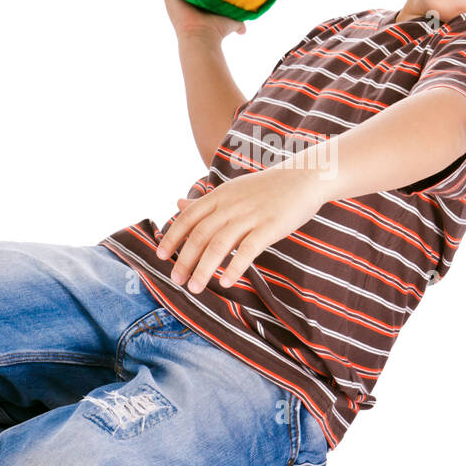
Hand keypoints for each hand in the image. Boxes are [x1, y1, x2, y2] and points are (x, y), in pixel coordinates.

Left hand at [155, 164, 327, 292]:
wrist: (305, 177)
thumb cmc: (266, 188)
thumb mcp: (231, 190)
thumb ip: (205, 202)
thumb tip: (177, 204)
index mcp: (219, 196)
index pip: (188, 217)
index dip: (173, 236)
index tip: (161, 256)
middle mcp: (231, 205)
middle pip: (200, 235)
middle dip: (185, 259)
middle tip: (176, 280)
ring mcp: (250, 216)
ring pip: (219, 245)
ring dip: (204, 269)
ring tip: (195, 288)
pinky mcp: (270, 227)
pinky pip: (248, 249)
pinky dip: (234, 267)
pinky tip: (225, 282)